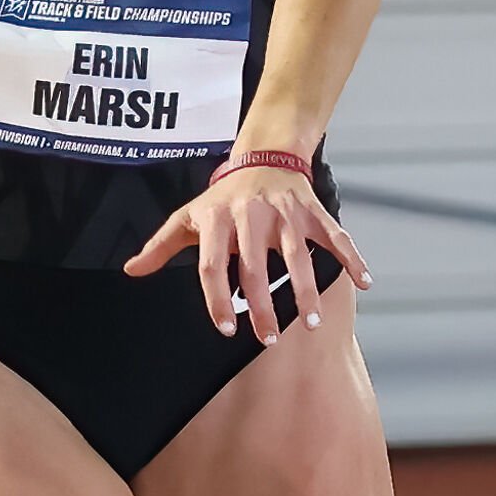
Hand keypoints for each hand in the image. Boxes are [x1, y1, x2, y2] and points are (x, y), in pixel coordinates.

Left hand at [122, 164, 371, 344]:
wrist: (262, 158)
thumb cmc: (221, 199)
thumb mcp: (187, 217)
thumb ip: (161, 246)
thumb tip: (131, 270)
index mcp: (217, 220)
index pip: (213, 263)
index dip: (216, 297)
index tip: (226, 328)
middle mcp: (250, 215)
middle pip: (254, 266)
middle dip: (262, 304)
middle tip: (268, 338)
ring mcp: (284, 213)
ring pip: (297, 255)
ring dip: (305, 290)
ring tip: (311, 321)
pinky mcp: (312, 211)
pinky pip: (335, 235)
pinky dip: (352, 257)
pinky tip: (364, 282)